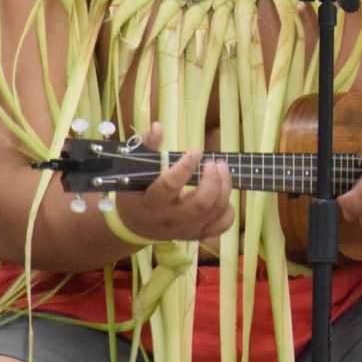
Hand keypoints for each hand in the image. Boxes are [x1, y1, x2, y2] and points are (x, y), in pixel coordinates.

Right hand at [109, 122, 234, 243]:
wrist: (134, 225)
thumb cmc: (136, 192)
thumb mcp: (133, 170)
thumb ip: (146, 146)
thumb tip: (158, 126)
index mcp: (150, 202)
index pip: (170, 185)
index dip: (186, 166)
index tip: (196, 151)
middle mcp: (168, 219)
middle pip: (201, 203)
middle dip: (213, 180)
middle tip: (213, 163)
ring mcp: (184, 230)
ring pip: (214, 212)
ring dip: (224, 188)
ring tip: (221, 169)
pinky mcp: (196, 235)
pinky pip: (221, 226)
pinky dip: (228, 210)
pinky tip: (222, 194)